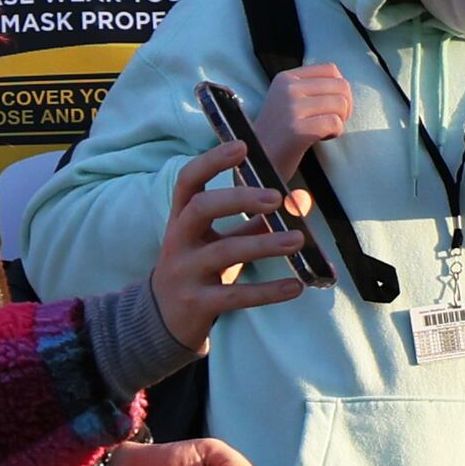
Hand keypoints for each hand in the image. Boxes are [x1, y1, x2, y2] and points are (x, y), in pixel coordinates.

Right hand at [151, 139, 316, 344]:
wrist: (163, 318)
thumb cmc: (198, 269)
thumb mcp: (219, 241)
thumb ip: (257, 221)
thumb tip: (301, 199)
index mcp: (181, 218)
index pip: (188, 181)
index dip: (212, 161)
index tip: (242, 146)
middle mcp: (178, 241)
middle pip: (201, 208)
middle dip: (239, 198)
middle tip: (275, 198)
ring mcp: (185, 273)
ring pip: (224, 252)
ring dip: (265, 244)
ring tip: (298, 240)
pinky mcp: (197, 303)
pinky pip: (235, 295)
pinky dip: (267, 291)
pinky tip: (295, 286)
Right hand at [251, 62, 357, 169]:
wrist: (256, 162)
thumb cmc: (278, 136)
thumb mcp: (287, 101)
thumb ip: (310, 89)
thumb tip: (343, 86)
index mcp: (285, 78)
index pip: (330, 70)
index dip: (340, 89)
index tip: (332, 107)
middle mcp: (287, 89)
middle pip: (340, 86)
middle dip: (344, 106)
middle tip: (331, 122)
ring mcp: (291, 108)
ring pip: (340, 104)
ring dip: (339, 121)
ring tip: (323, 131)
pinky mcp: (297, 130)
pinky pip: (334, 123)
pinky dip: (335, 133)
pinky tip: (321, 139)